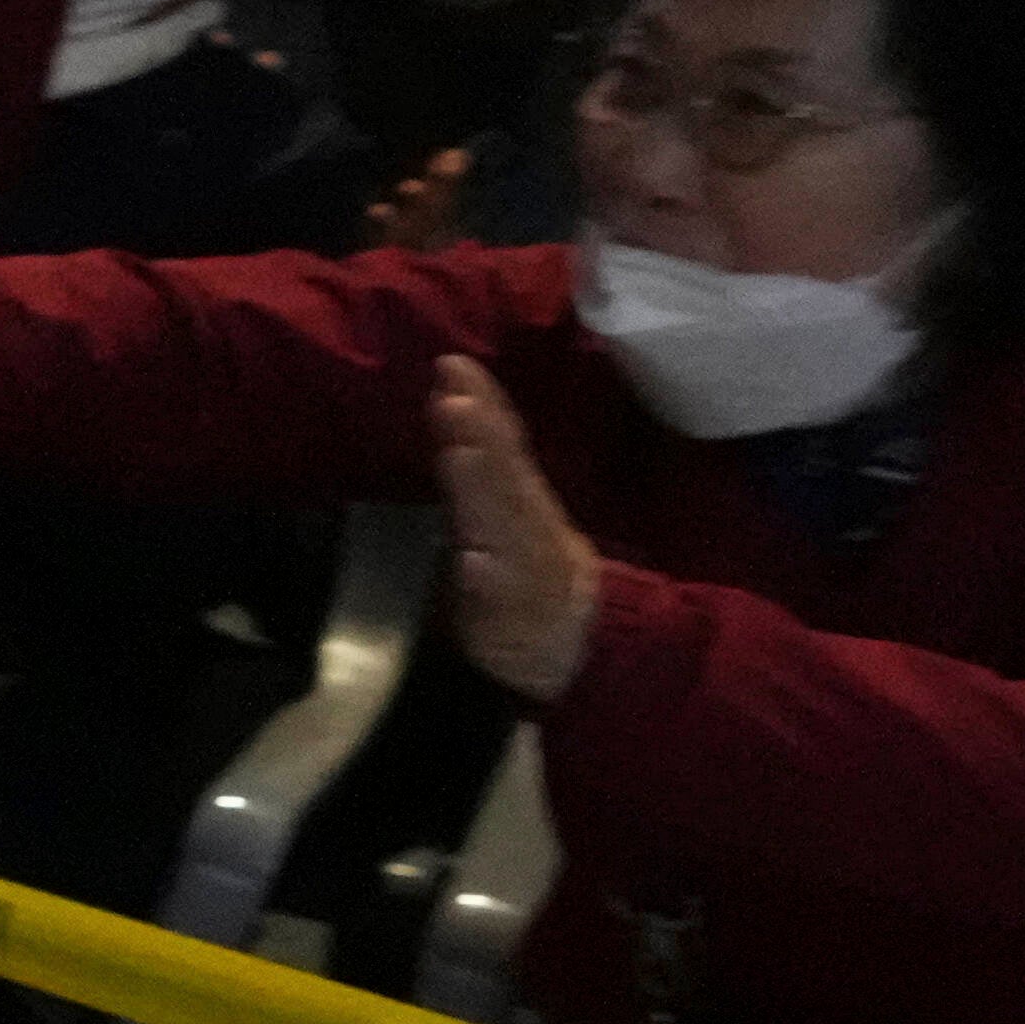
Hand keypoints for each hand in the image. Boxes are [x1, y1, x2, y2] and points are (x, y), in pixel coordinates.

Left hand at [428, 357, 603, 699]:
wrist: (574, 658)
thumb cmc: (528, 579)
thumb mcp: (510, 518)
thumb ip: (483, 467)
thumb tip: (450, 401)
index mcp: (530, 507)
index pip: (509, 448)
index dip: (487, 406)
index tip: (454, 365)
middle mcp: (535, 535)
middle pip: (510, 484)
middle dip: (485, 440)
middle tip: (456, 398)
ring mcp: (532, 578)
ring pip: (509, 535)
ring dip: (483, 496)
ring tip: (460, 456)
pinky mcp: (520, 625)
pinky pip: (508, 603)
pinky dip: (490, 580)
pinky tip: (471, 561)